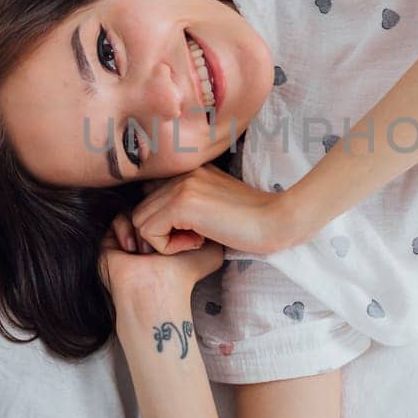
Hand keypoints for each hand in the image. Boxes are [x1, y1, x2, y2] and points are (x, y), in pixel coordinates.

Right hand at [98, 212, 223, 321]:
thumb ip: (214, 230)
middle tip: (167, 235)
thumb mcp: (211, 251)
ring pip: (137, 209)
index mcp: (172, 232)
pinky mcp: (111, 241)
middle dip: (161, 216)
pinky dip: (126, 227)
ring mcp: (130, 235)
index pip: (171, 205)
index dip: (176, 207)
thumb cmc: (185, 275)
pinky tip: (135, 249)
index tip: (185, 225)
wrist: (159, 289)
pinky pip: (118, 217)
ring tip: (149, 251)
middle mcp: (151, 232)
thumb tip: (216, 213)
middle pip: (154, 203)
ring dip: (145, 225)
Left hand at [130, 163, 302, 256]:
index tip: (189, 233)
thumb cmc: (252, 221)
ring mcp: (181, 185)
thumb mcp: (216, 205)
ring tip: (195, 241)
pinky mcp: (182, 203)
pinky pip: (149, 231)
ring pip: (140, 220)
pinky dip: (167, 247)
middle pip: (142, 209)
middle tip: (192, 239)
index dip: (164, 221)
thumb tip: (161, 222)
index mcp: (191, 170)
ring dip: (163, 240)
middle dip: (161, 232)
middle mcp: (183, 173)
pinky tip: (196, 243)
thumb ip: (190, 205)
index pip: (151, 196)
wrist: (276, 221)